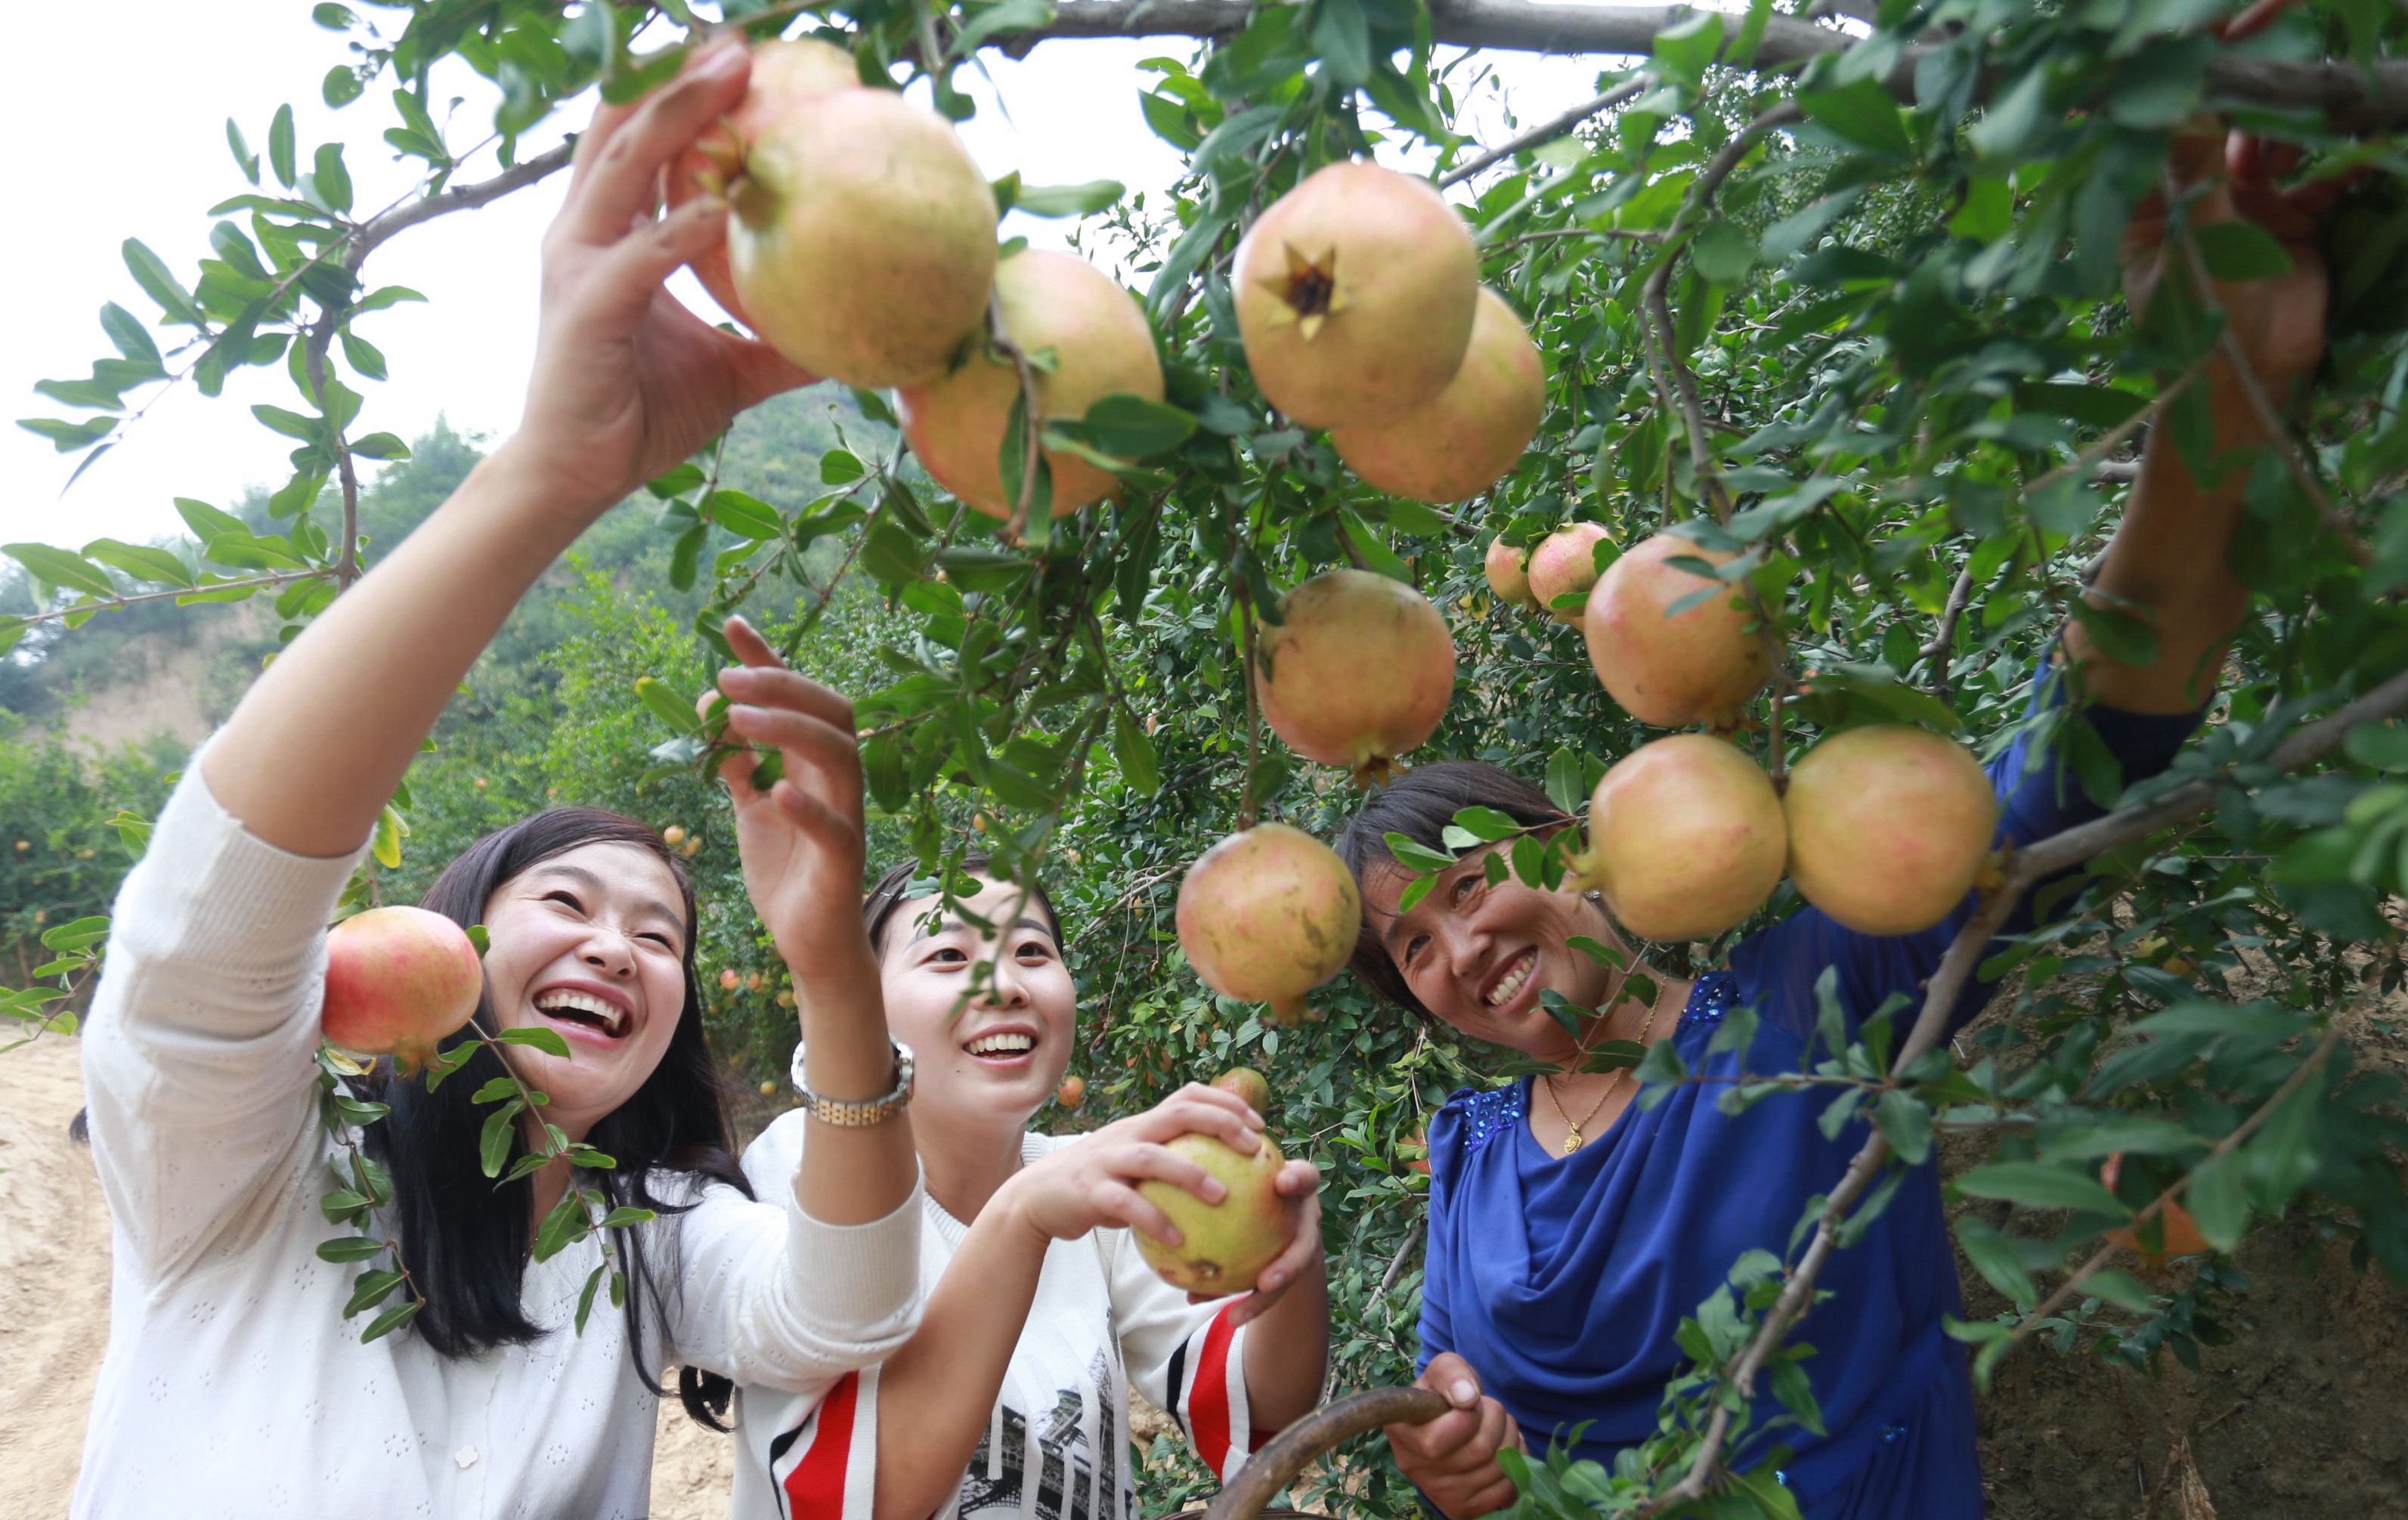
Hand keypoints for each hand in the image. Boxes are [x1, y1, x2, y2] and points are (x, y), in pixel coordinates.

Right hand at [505, 41, 811, 518]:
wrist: (577, 475)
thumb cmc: (641, 412)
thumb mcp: (731, 369)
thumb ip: (780, 341)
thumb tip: (852, 334)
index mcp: (610, 232)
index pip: (643, 140)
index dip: (683, 92)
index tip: (742, 57)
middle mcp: (585, 232)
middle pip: (630, 128)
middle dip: (682, 79)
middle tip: (741, 43)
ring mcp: (578, 265)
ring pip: (626, 166)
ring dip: (680, 119)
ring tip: (732, 80)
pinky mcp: (585, 309)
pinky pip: (638, 258)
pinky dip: (680, 228)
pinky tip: (725, 206)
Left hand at [708, 617, 869, 974]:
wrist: (810, 942)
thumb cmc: (787, 870)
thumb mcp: (751, 807)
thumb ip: (737, 762)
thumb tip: (713, 710)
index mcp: (815, 762)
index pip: (799, 696)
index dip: (769, 658)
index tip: (730, 625)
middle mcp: (838, 780)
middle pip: (829, 712)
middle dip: (780, 685)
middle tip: (726, 677)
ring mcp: (846, 817)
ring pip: (837, 755)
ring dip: (790, 728)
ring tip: (738, 717)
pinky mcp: (843, 860)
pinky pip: (834, 826)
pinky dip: (807, 806)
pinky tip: (773, 789)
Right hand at [997, 1083, 1265, 1245]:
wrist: (1035, 1200)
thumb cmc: (1094, 1187)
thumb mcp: (1130, 1166)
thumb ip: (1165, 1166)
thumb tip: (1221, 1180)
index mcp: (1141, 1126)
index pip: (1187, 1096)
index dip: (1226, 1103)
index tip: (1259, 1125)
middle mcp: (1127, 1134)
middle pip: (1178, 1114)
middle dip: (1220, 1124)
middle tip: (1253, 1148)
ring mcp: (1107, 1161)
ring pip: (1154, 1157)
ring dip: (1191, 1174)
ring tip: (1224, 1196)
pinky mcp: (1090, 1191)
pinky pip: (1127, 1205)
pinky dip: (1155, 1220)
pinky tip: (1180, 1239)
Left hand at [1204, 1156, 1322, 1327]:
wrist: (1274, 1214)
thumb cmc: (1247, 1182)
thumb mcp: (1236, 1168)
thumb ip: (1214, 1166)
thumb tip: (1161, 1174)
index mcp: (1297, 1188)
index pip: (1305, 1178)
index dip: (1297, 1179)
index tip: (1281, 1183)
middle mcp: (1304, 1219)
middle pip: (1307, 1244)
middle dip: (1289, 1266)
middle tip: (1265, 1282)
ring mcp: (1301, 1246)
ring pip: (1287, 1280)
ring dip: (1263, 1299)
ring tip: (1234, 1315)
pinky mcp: (1288, 1269)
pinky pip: (1265, 1292)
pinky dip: (1238, 1300)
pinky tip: (1206, 1306)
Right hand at [1385, 1353, 1524, 1518]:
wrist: (1448, 1425)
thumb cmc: (1445, 1395)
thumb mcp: (1444, 1370)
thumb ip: (1452, 1374)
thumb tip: (1467, 1397)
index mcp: (1400, 1431)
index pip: (1436, 1441)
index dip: (1468, 1418)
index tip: (1471, 1401)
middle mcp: (1414, 1467)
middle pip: (1478, 1451)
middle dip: (1497, 1420)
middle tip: (1492, 1410)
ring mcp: (1439, 1493)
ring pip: (1496, 1469)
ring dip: (1510, 1440)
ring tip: (1499, 1428)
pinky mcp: (1462, 1508)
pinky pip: (1505, 1490)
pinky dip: (1515, 1466)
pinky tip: (1503, 1451)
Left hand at [2123, 128, 2340, 397]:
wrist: (2246, 379)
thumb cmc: (2198, 320)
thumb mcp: (2194, 243)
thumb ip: (2197, 176)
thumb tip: (2191, 109)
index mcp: (2151, 212)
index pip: (2163, 149)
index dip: (2186, 116)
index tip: (2214, 90)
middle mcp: (2198, 206)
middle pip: (2219, 145)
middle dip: (2243, 123)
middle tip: (2264, 114)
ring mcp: (2248, 214)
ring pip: (2270, 157)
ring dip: (2286, 141)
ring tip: (2296, 143)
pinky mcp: (2295, 227)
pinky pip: (2318, 186)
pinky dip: (2335, 170)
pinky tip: (2350, 156)